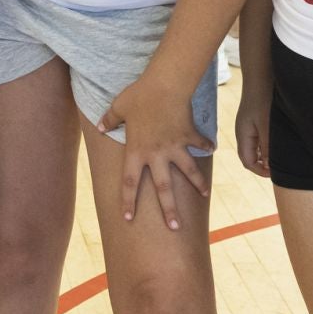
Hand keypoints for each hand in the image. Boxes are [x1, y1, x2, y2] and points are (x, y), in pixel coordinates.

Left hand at [95, 74, 212, 229]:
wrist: (165, 86)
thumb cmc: (139, 95)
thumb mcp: (118, 107)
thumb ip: (109, 119)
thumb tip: (100, 126)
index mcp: (137, 151)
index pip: (129, 182)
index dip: (127, 201)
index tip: (127, 217)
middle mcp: (157, 154)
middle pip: (163, 188)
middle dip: (169, 210)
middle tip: (175, 227)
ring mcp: (175, 146)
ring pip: (188, 171)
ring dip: (198, 184)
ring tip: (205, 195)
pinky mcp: (189, 134)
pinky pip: (199, 142)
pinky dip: (206, 145)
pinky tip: (212, 148)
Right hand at [233, 79, 272, 178]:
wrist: (261, 75)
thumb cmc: (263, 99)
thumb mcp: (267, 126)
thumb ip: (267, 147)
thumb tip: (269, 166)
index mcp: (243, 135)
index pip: (248, 162)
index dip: (260, 171)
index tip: (275, 173)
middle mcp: (243, 132)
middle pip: (250, 156)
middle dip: (263, 164)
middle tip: (279, 167)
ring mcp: (248, 125)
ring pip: (256, 147)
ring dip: (266, 154)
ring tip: (281, 156)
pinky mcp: (255, 118)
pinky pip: (259, 137)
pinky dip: (268, 144)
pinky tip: (279, 142)